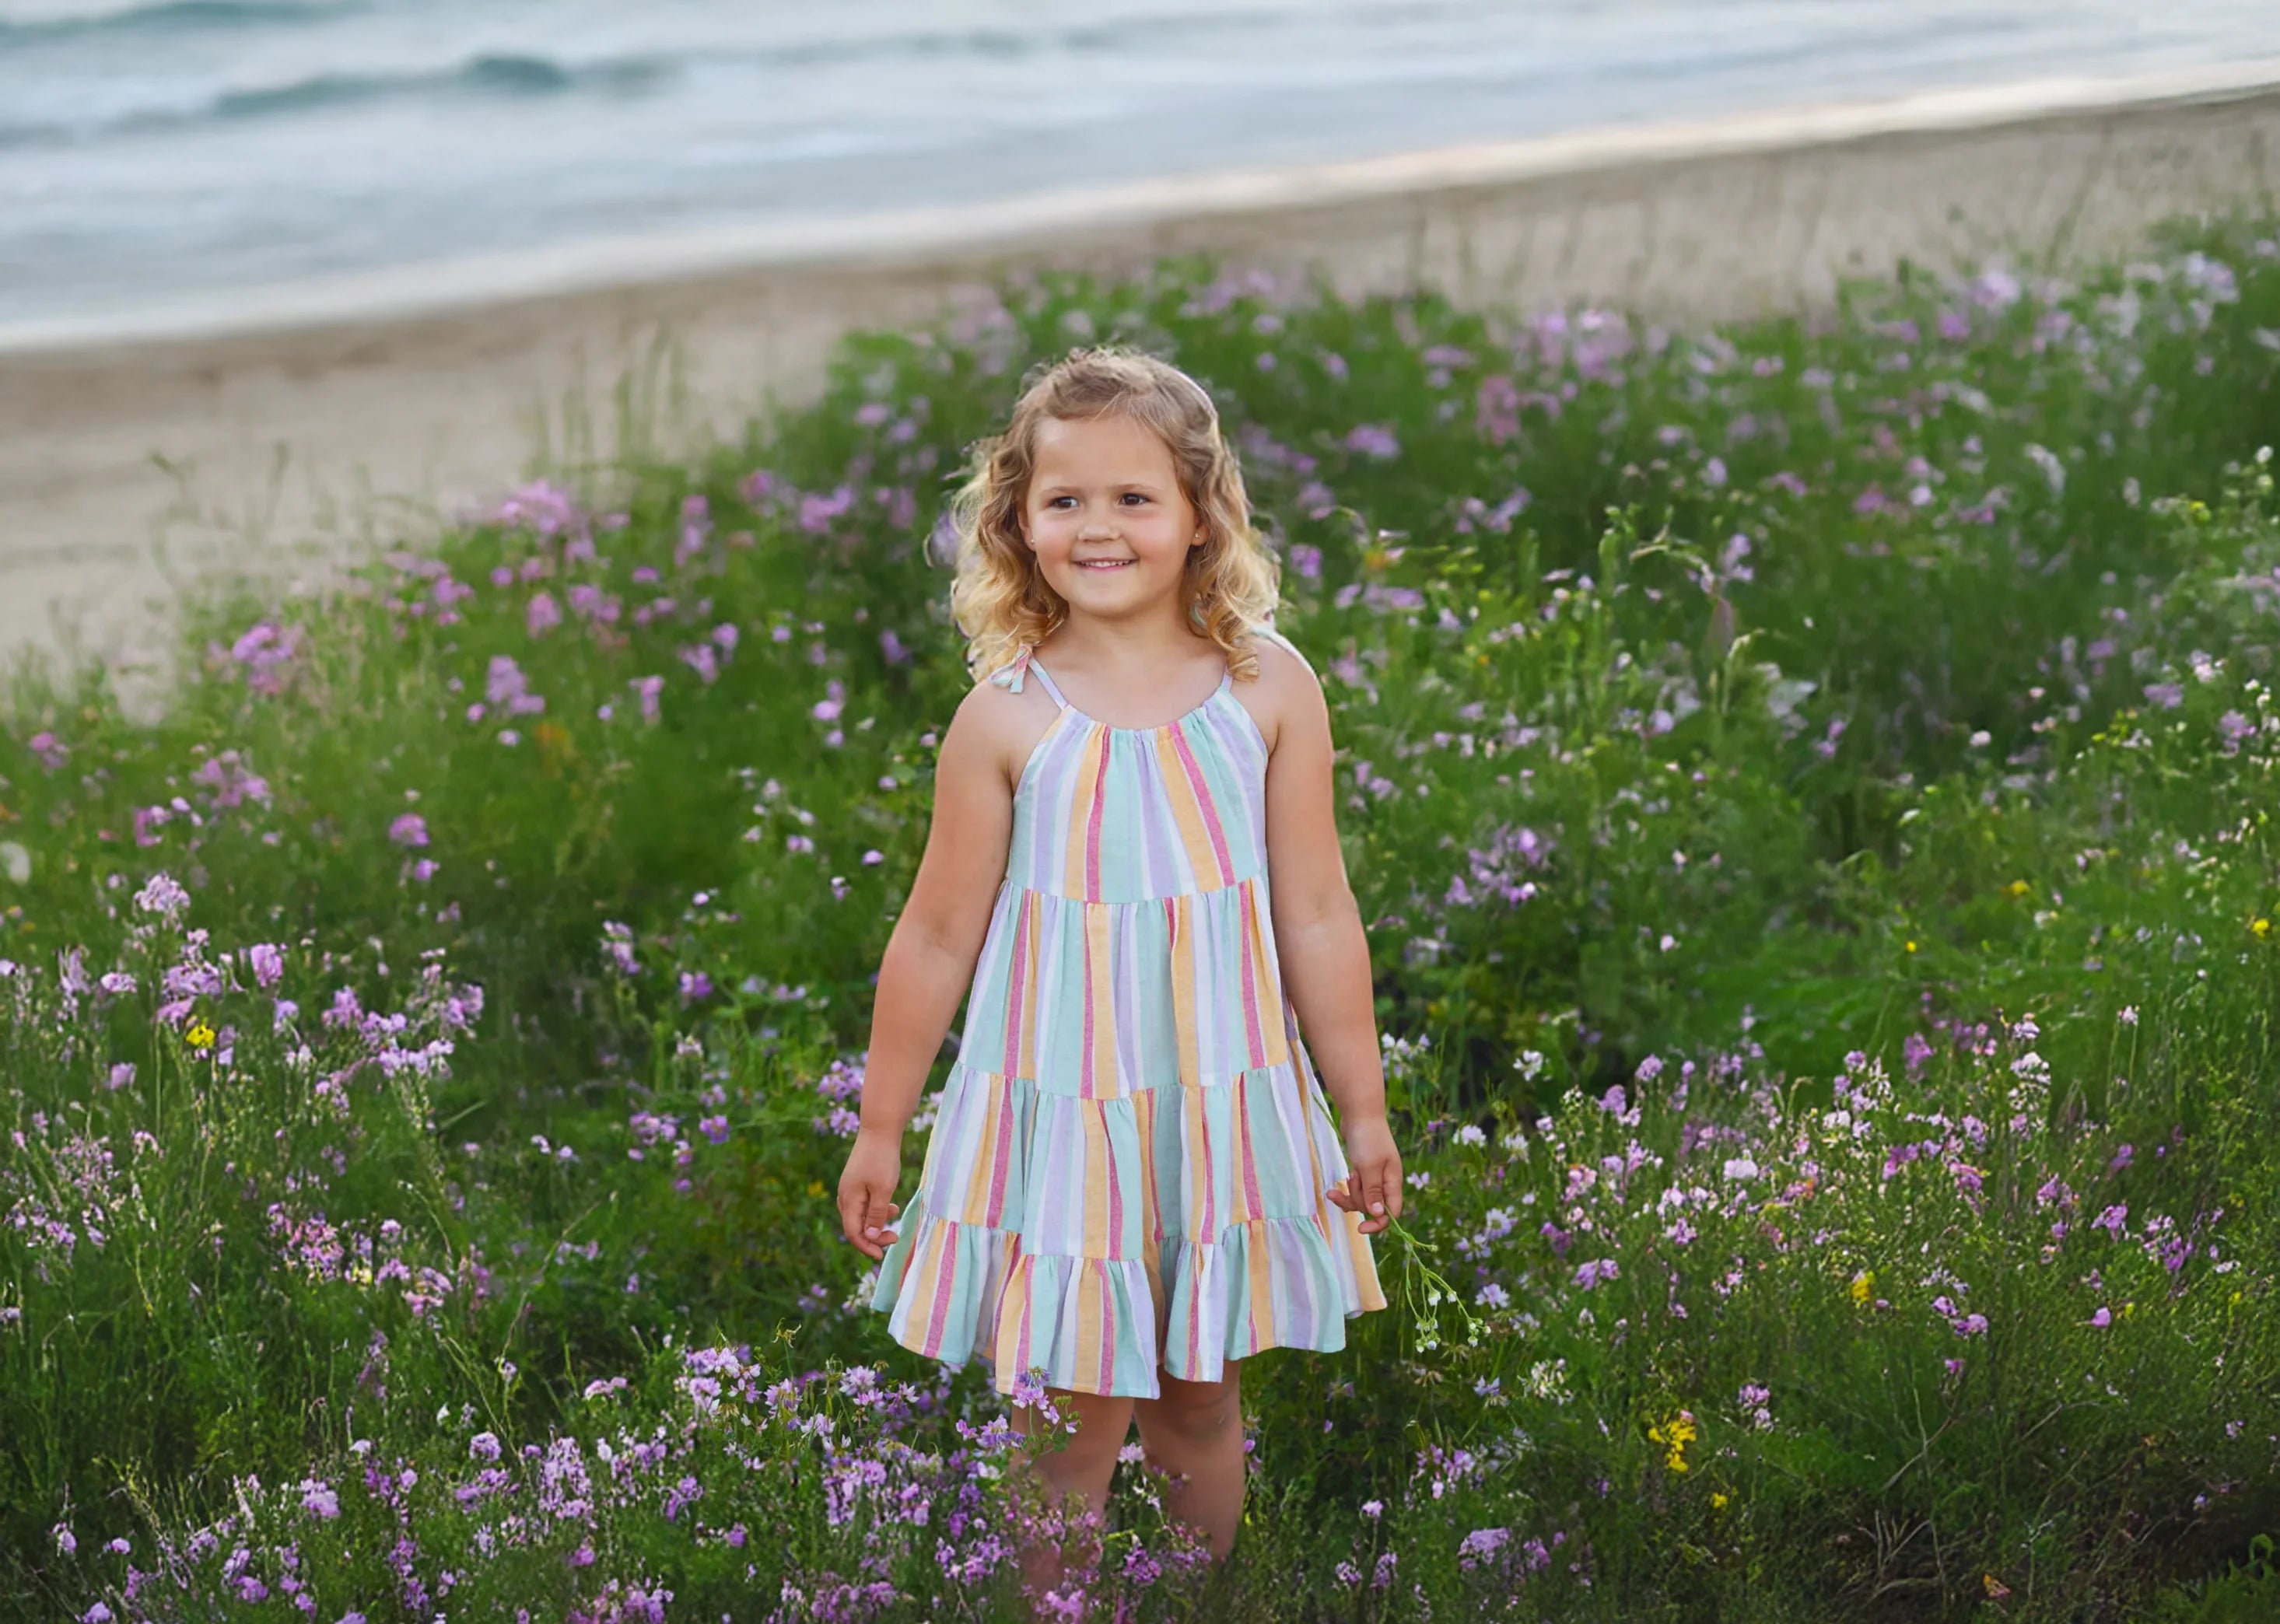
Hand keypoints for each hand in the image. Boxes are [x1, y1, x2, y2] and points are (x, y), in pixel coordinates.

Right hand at [837, 1129, 904, 1261]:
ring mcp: (850, 1188)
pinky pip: (864, 1204)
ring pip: (861, 1215)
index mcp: (849, 1200)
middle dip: (874, 1237)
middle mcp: (845, 1196)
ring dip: (876, 1223)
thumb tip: (871, 1238)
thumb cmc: (882, 1159)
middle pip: (855, 1226)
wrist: (879, 1129)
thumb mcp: (883, 1190)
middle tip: (895, 1236)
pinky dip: (877, 1210)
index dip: (866, 1247)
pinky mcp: (857, 1181)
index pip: (853, 1232)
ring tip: (895, 1220)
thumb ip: (877, 1215)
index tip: (881, 1255)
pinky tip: (892, 1208)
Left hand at [1325, 1113, 1402, 1235]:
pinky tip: (1332, 1190)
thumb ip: (1373, 1192)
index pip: (1392, 1212)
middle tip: (1352, 1181)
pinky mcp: (1362, 1170)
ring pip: (1362, 1199)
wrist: (1359, 1113)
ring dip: (1350, 1195)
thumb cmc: (1367, 1138)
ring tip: (1343, 1180)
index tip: (1361, 1228)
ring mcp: (1373, 1176)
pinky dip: (1346, 1190)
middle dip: (1358, 1201)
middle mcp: (1385, 1181)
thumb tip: (1378, 1215)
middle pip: (1373, 1207)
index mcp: (1393, 1182)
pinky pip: (1355, 1189)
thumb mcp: (1369, 1167)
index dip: (1379, 1223)